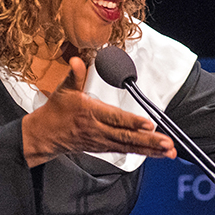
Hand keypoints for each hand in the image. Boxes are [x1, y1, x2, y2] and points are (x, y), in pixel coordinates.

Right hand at [22, 57, 176, 166]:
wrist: (45, 135)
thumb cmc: (57, 111)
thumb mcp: (64, 90)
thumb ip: (75, 74)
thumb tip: (77, 60)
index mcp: (90, 113)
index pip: (115, 118)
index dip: (132, 122)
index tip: (149, 124)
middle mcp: (98, 130)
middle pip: (127, 136)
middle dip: (149, 141)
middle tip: (167, 143)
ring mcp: (102, 141)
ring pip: (129, 146)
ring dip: (151, 149)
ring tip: (169, 151)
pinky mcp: (105, 148)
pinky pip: (127, 151)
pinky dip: (143, 153)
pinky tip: (158, 154)